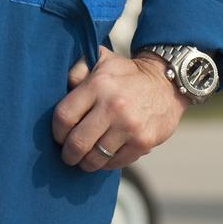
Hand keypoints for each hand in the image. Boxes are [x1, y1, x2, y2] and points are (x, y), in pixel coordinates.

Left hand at [51, 47, 188, 171]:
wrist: (166, 84)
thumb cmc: (126, 73)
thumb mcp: (101, 59)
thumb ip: (77, 70)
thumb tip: (60, 89)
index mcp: (98, 85)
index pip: (64, 116)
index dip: (56, 131)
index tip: (58, 135)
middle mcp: (112, 106)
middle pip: (77, 142)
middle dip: (68, 154)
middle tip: (68, 155)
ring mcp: (129, 127)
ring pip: (95, 158)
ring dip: (85, 163)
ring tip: (84, 159)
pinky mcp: (143, 143)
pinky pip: (115, 163)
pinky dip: (106, 164)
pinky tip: (104, 157)